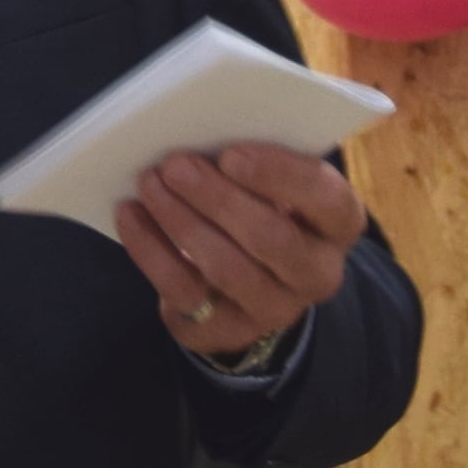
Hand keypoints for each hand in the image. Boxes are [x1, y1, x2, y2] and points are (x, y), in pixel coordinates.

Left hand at [113, 143, 365, 354]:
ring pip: (226, 267)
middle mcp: (317, 273)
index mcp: (338, 225)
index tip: (230, 153)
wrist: (244, 289)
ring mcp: (274, 308)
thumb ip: (252, 164)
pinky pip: (183, 290)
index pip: (327, 198)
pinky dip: (149, 249)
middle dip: (217, 198)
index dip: (280, 175)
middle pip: (272, 238)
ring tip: (149, 183)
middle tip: (175, 165)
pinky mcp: (225, 329)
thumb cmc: (256, 212)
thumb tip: (199, 137)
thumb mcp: (270, 186)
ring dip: (180, 220)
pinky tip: (129, 215)